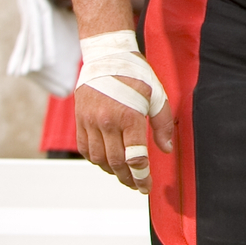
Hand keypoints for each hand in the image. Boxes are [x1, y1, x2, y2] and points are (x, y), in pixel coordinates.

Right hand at [74, 32, 173, 193]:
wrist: (107, 57)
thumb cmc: (137, 75)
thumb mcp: (158, 96)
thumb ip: (163, 124)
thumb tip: (166, 150)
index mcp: (128, 116)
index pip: (135, 156)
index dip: (141, 175)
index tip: (147, 186)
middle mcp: (106, 122)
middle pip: (116, 161)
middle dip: (128, 178)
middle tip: (137, 187)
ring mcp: (89, 122)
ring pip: (98, 158)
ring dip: (112, 171)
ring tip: (125, 176)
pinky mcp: (79, 120)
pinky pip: (84, 148)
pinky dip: (96, 160)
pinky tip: (107, 163)